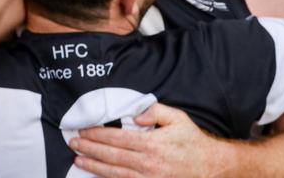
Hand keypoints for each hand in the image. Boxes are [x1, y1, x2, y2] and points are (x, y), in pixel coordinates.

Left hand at [70, 103, 222, 177]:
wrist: (209, 167)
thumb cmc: (192, 141)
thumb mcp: (178, 119)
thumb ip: (156, 112)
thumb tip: (135, 115)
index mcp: (153, 144)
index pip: (118, 139)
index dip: (98, 135)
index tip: (84, 130)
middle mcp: (148, 164)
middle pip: (112, 157)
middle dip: (90, 149)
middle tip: (74, 143)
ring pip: (114, 174)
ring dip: (94, 166)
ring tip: (78, 160)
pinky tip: (98, 176)